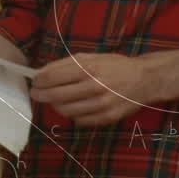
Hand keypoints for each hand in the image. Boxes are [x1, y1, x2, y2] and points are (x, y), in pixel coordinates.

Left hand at [30, 53, 149, 126]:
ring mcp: (101, 105)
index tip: (34, 81)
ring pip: (65, 111)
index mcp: (88, 69)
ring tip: (54, 99)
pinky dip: (71, 114)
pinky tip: (72, 106)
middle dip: (40, 95)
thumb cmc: (114, 65)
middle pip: (55, 96)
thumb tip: (41, 73)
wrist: (144, 79)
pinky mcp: (107, 118)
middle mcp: (94, 87)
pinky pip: (79, 120)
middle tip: (36, 93)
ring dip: (54, 105)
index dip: (39, 81)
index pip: (52, 77)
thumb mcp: (90, 57)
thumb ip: (65, 65)